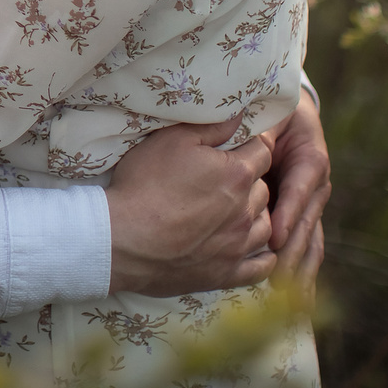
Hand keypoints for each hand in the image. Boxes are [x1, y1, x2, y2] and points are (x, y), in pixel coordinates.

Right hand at [106, 116, 275, 295]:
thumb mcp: (171, 140)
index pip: (263, 152)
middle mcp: (245, 210)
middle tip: (225, 180)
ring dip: (255, 216)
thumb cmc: (144, 184)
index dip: (250, 146)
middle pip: (264, 189)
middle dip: (250, 181)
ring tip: (234, 212)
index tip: (234, 148)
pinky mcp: (226, 273)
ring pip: (265, 225)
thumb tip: (240, 115)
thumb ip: (212, 127)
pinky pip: (261, 267)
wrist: (123, 239)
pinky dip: (262, 257)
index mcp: (236, 174)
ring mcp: (238, 245)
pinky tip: (252, 249)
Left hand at [265, 89, 331, 286]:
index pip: (300, 187)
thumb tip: (253, 142)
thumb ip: (260, 130)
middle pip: (307, 222)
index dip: (288, 212)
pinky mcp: (303, 220)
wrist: (285, 116)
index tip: (274, 236)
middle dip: (293, 251)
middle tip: (278, 278)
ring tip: (290, 299)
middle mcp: (315, 186)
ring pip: (310, 241)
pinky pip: (307, 249)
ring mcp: (312, 206)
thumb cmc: (270, 114)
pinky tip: (300, 303)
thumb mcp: (268, 114)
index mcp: (310, 158)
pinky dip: (303, 275)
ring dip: (300, 270)